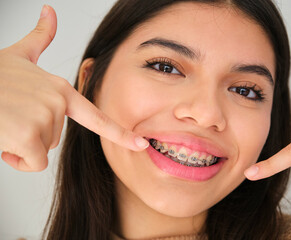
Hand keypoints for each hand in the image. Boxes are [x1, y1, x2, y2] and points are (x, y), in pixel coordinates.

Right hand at [0, 5, 148, 171]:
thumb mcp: (19, 55)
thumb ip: (41, 38)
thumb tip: (50, 11)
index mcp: (61, 89)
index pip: (96, 116)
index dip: (120, 133)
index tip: (141, 144)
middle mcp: (57, 102)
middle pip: (55, 138)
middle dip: (33, 135)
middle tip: (14, 116)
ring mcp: (45, 117)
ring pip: (42, 151)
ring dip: (23, 145)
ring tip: (7, 122)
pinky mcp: (28, 135)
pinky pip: (33, 163)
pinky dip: (17, 158)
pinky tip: (4, 137)